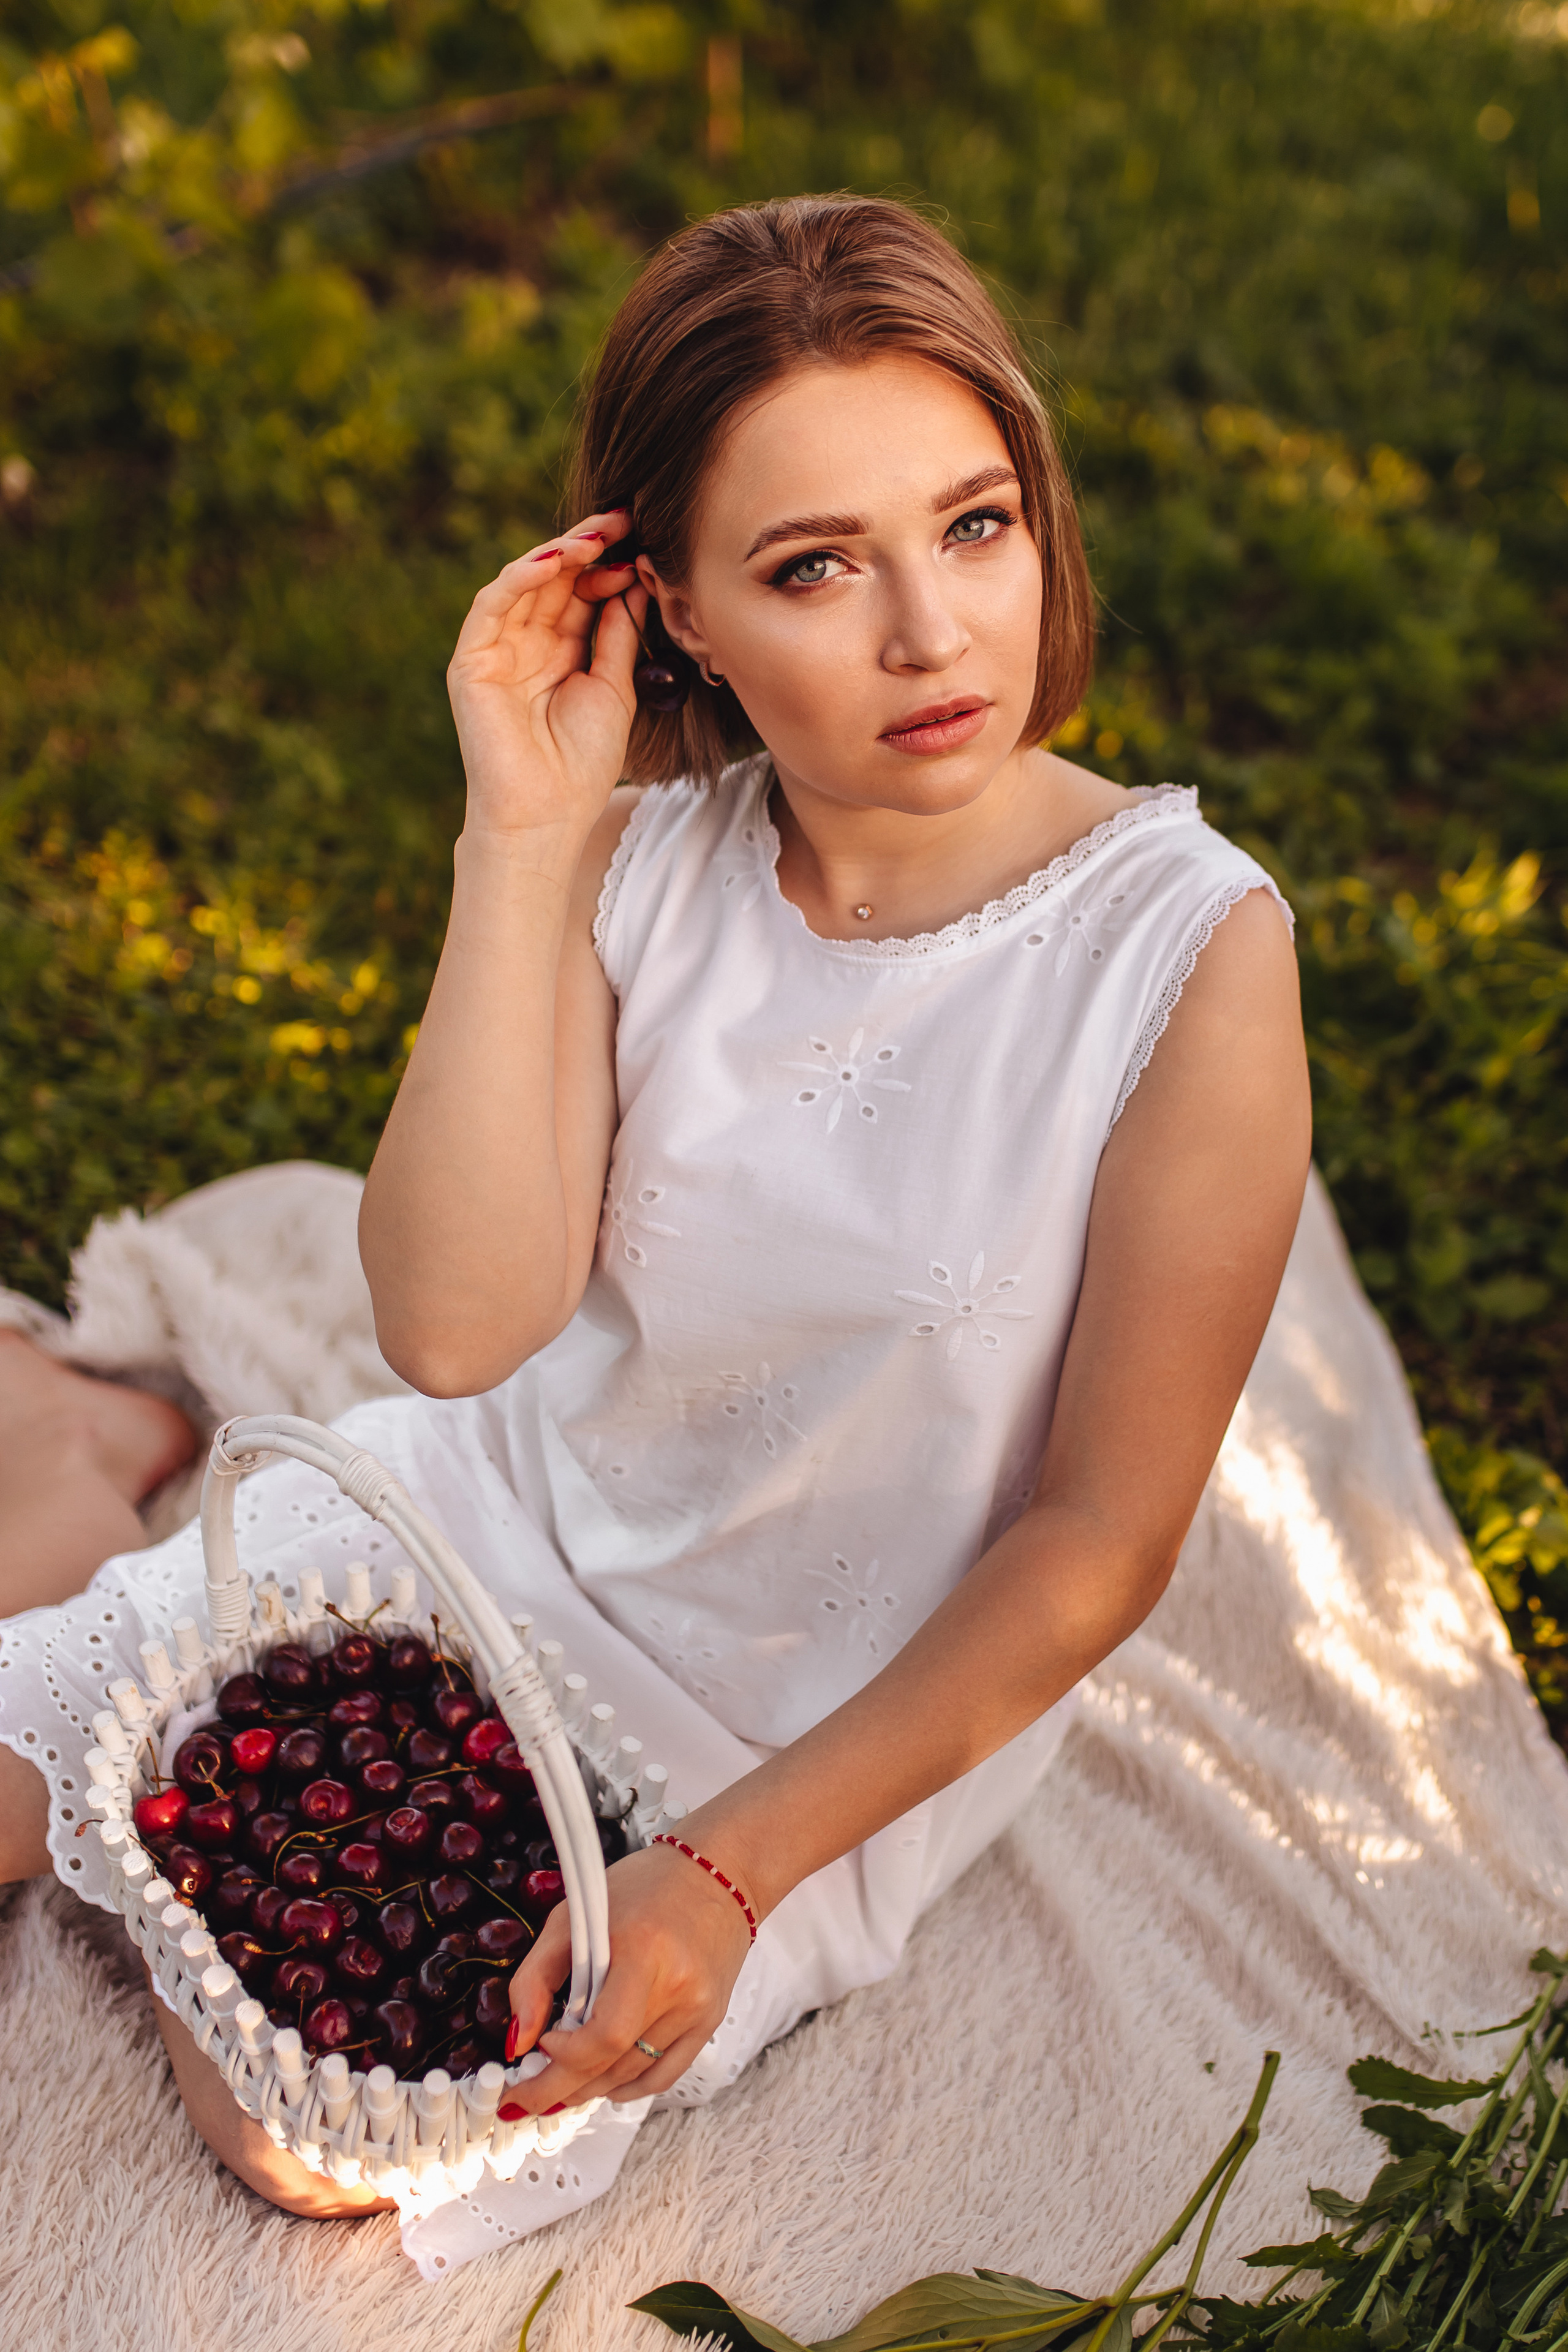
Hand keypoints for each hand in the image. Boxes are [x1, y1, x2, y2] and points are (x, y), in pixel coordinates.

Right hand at [445, 507, 644, 847]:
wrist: (545, 816)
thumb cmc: (581, 764)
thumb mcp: (614, 689)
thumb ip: (619, 635)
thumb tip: (634, 582)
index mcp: (561, 653)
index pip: (582, 593)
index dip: (610, 565)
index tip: (644, 542)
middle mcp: (527, 645)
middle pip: (556, 580)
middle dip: (590, 546)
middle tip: (625, 518)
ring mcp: (497, 650)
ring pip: (525, 584)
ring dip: (560, 554)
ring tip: (597, 536)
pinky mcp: (472, 660)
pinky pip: (493, 605)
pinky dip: (521, 577)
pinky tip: (556, 560)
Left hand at [503, 1842, 753, 2111]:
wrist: (717, 1872)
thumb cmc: (647, 1886)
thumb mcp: (574, 1915)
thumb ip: (536, 1977)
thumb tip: (518, 2040)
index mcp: (646, 1952)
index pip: (603, 2035)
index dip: (563, 2057)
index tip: (532, 2052)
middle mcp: (680, 1986)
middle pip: (614, 2064)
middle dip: (560, 2089)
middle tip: (526, 2096)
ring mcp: (700, 2009)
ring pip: (633, 2076)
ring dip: (589, 2088)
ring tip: (558, 2085)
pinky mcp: (710, 2021)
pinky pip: (664, 2075)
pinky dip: (628, 2086)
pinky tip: (603, 2083)